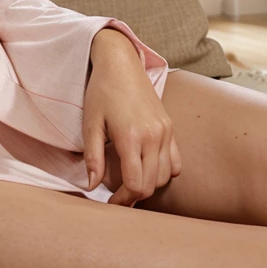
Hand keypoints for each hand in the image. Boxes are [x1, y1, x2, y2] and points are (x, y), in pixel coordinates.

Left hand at [83, 31, 181, 206]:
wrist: (120, 63)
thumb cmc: (101, 91)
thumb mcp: (90, 124)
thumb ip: (93, 157)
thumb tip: (91, 186)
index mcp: (132, 137)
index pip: (136, 184)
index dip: (123, 200)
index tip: (110, 203)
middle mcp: (154, 136)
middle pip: (152, 184)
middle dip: (134, 196)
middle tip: (117, 197)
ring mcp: (166, 132)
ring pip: (165, 176)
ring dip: (149, 184)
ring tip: (130, 182)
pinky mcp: (171, 127)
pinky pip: (176, 162)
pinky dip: (164, 172)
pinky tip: (147, 168)